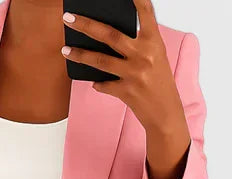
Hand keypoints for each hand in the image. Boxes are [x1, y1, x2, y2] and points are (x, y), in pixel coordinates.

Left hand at [61, 0, 190, 178]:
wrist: (166, 115)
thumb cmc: (160, 83)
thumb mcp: (156, 58)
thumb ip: (138, 45)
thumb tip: (109, 37)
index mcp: (154, 43)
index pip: (145, 14)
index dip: (137, 0)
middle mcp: (144, 56)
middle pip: (110, 35)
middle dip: (86, 25)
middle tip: (68, 18)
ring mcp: (134, 74)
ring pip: (100, 61)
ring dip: (80, 55)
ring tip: (65, 50)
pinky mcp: (126, 91)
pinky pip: (105, 85)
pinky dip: (99, 84)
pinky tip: (94, 82)